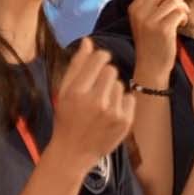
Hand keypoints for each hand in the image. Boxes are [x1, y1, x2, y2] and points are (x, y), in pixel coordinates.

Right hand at [49, 39, 134, 169]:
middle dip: (105, 75)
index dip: (100, 58)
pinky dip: (122, 103)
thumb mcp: (64, 91)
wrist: (73, 152)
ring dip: (112, 90)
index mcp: (77, 91)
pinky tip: (110, 113)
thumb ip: (77, 65)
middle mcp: (95, 101)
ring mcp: (112, 112)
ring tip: (100, 105)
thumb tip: (88, 41)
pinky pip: (129, 98)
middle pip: (111, 70)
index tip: (98, 63)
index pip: (99, 59)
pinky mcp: (125, 122)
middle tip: (96, 90)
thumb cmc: (66, 118)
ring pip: (120, 84)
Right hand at [126, 0, 190, 84]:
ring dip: (183, 6)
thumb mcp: (149, 21)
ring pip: (173, 0)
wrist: (150, 67)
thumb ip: (158, 4)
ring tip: (182, 16)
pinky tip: (182, 24)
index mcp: (134, 8)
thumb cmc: (153, 44)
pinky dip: (184, 16)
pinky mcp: (163, 29)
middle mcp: (140, 12)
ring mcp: (150, 20)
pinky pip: (179, 12)